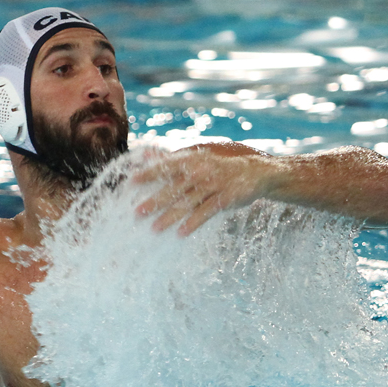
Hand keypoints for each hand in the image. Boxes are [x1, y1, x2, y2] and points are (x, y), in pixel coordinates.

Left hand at [133, 142, 280, 235]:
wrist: (256, 172)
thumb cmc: (219, 168)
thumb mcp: (197, 159)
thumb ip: (171, 160)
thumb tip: (146, 154)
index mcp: (192, 160)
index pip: (166, 166)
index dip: (149, 173)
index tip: (131, 182)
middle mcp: (201, 171)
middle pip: (174, 188)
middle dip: (155, 201)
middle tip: (137, 213)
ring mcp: (214, 185)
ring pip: (188, 202)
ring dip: (170, 217)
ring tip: (155, 229)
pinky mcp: (226, 198)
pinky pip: (207, 212)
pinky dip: (194, 222)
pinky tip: (182, 232)